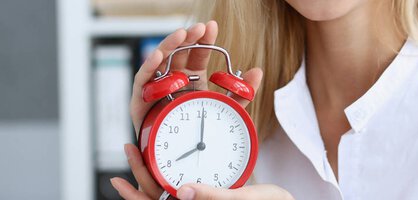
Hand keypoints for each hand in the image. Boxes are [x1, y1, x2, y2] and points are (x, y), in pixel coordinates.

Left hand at [111, 144, 292, 199]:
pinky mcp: (210, 191)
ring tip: (141, 150)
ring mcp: (201, 198)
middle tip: (130, 148)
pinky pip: (184, 182)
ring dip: (153, 169)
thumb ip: (213, 196)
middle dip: (140, 173)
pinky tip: (169, 155)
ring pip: (168, 188)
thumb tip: (181, 192)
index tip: (119, 179)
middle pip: (157, 194)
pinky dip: (172, 168)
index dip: (134, 196)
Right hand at [129, 21, 262, 134]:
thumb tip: (258, 71)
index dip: (204, 41)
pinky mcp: (141, 102)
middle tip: (199, 28)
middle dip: (188, 38)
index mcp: (192, 81)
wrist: (183, 163)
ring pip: (160, 62)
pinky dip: (149, 67)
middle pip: (178, 54)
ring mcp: (156, 90)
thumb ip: (241, 94)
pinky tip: (158, 56)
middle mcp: (173, 82)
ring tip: (182, 35)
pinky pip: (143, 81)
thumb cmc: (200, 137)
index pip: (198, 55)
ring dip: (169, 46)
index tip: (211, 27)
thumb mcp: (226, 112)